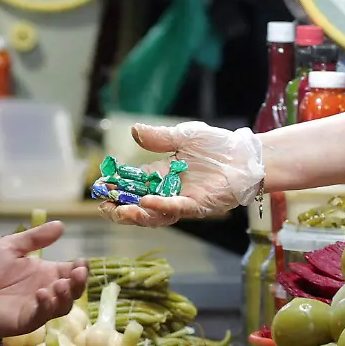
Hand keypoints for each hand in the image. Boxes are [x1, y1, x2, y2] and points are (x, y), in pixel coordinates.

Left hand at [0, 222, 89, 338]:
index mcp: (45, 273)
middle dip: (79, 283)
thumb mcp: (10, 247)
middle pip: (72, 291)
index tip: (82, 262)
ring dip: (65, 295)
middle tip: (77, 273)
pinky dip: (46, 306)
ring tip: (59, 284)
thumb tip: (61, 225)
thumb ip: (35, 238)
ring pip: (62, 306)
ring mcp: (37, 307)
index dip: (80, 268)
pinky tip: (42, 294)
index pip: (71, 272)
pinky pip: (42, 316)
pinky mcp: (26, 321)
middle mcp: (46, 290)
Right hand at [99, 122, 262, 226]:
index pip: (131, 184)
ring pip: (153, 214)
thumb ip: (159, 137)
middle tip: (103, 203)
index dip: (115, 186)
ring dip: (135, 213)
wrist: (245, 155)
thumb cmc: (217, 146)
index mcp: (160, 175)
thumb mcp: (184, 136)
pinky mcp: (197, 205)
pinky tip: (146, 202)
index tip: (99, 185)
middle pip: (137, 204)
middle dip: (118, 206)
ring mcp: (181, 201)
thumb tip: (134, 131)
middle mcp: (167, 191)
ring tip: (119, 209)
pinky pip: (176, 209)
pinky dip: (161, 207)